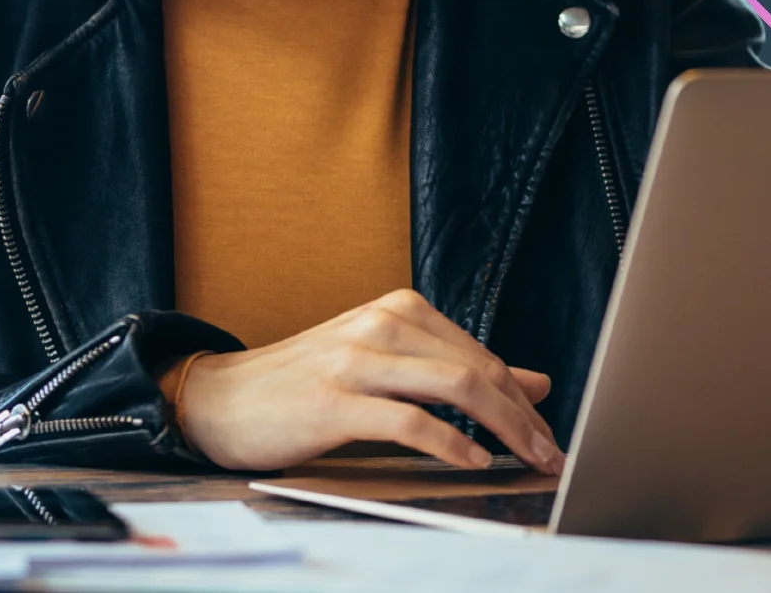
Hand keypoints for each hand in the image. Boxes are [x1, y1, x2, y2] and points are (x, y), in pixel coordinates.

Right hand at [174, 288, 564, 474]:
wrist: (220, 398)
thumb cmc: (307, 385)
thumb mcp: (389, 366)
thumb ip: (457, 370)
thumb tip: (535, 383)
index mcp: (401, 310)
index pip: (483, 356)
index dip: (524, 400)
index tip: (549, 435)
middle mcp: (384, 324)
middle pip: (478, 370)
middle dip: (524, 417)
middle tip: (551, 454)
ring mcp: (358, 359)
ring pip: (455, 387)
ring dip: (503, 428)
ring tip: (525, 459)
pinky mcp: (334, 401)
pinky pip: (409, 421)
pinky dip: (449, 443)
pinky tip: (472, 460)